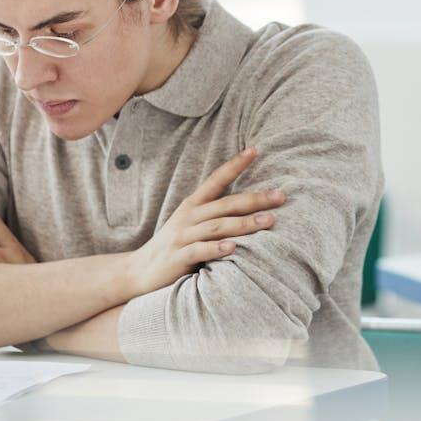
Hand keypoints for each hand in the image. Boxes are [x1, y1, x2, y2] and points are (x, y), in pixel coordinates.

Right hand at [126, 147, 285, 296]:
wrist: (139, 271)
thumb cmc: (175, 245)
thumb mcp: (192, 223)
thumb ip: (215, 213)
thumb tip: (252, 205)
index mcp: (193, 205)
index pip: (216, 180)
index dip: (235, 164)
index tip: (255, 149)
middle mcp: (189, 217)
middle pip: (226, 204)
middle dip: (255, 199)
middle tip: (281, 196)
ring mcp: (182, 236)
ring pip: (217, 226)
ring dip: (244, 223)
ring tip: (268, 221)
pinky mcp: (178, 257)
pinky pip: (199, 251)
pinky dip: (216, 249)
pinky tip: (233, 248)